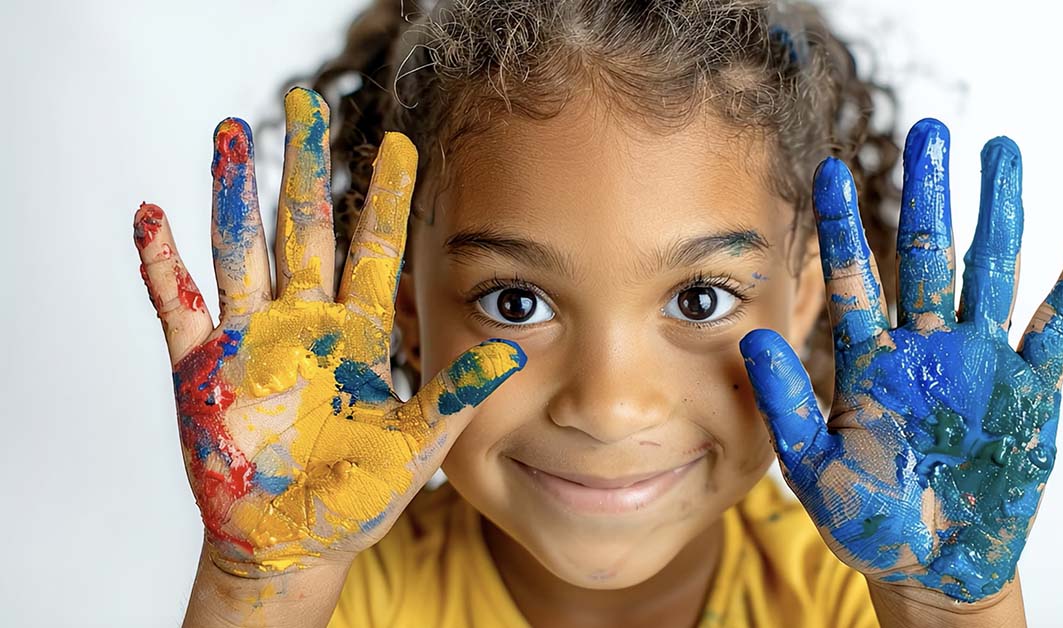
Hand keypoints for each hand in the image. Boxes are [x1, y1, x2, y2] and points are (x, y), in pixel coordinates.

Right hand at [133, 88, 523, 576]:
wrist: (295, 542)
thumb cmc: (358, 496)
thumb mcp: (418, 445)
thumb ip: (457, 395)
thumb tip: (516, 351)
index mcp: (357, 334)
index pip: (374, 249)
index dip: (387, 197)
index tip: (400, 142)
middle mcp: (304, 324)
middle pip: (303, 229)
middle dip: (304, 167)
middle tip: (303, 100)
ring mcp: (250, 341)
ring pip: (241, 250)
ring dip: (234, 194)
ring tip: (231, 132)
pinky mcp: (202, 370)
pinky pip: (177, 306)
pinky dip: (162, 264)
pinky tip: (153, 216)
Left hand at [740, 119, 1062, 602]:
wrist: (927, 565)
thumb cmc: (866, 519)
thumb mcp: (815, 466)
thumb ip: (787, 403)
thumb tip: (753, 337)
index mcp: (870, 361)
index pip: (855, 279)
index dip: (842, 226)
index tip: (828, 170)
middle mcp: (924, 349)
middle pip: (928, 257)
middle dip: (929, 195)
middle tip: (929, 129)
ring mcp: (978, 366)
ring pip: (990, 275)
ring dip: (998, 216)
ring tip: (1000, 150)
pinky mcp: (1028, 395)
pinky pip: (1053, 336)